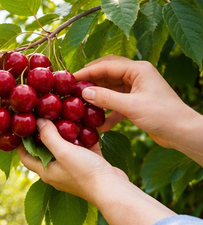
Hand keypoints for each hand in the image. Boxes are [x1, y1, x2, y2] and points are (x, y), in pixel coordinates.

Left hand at [17, 118, 127, 202]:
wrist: (112, 189)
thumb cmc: (85, 173)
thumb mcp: (63, 152)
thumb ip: (49, 137)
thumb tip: (38, 121)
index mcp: (45, 171)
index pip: (25, 157)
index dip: (21, 142)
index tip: (22, 127)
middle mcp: (56, 172)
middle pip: (45, 151)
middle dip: (43, 135)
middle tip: (44, 117)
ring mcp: (73, 170)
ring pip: (65, 149)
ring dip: (64, 135)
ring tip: (64, 117)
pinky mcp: (88, 166)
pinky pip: (82, 149)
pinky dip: (82, 138)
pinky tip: (86, 124)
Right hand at [74, 55, 201, 151]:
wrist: (181, 131)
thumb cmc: (161, 115)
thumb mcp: (131, 106)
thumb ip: (106, 98)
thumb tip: (83, 92)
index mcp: (138, 70)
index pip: (106, 65)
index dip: (87, 72)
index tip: (69, 79)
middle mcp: (137, 76)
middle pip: (107, 74)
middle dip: (90, 81)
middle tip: (71, 89)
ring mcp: (136, 89)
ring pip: (110, 89)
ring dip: (97, 97)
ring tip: (81, 105)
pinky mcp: (136, 103)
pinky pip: (116, 103)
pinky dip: (107, 111)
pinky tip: (98, 123)